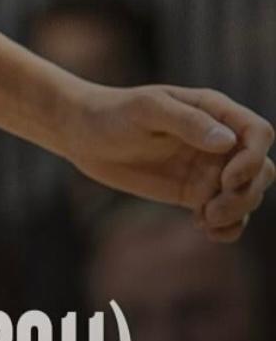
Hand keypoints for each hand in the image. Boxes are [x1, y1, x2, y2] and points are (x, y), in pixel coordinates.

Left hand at [67, 84, 274, 241]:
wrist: (82, 134)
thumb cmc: (113, 113)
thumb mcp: (146, 110)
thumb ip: (187, 122)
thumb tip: (228, 142)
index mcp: (213, 111)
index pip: (258, 133)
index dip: (253, 159)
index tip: (226, 178)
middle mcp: (217, 140)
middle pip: (261, 169)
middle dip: (246, 193)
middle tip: (211, 207)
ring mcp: (207, 168)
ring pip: (247, 194)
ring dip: (236, 212)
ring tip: (204, 219)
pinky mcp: (193, 192)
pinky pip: (227, 214)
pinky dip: (227, 227)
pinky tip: (205, 229)